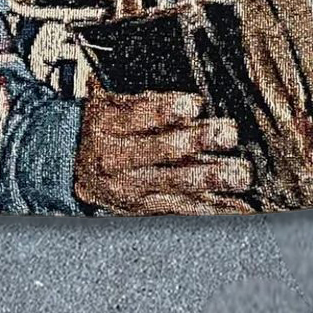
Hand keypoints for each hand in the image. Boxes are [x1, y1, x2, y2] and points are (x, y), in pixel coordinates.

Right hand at [73, 83, 254, 214]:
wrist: (72, 166)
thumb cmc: (102, 128)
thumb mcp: (113, 105)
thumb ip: (151, 104)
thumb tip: (193, 106)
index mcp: (108, 126)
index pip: (138, 116)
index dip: (167, 110)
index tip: (194, 104)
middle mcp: (117, 160)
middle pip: (161, 150)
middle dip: (197, 142)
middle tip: (228, 133)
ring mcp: (131, 188)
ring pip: (176, 183)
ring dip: (211, 178)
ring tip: (239, 173)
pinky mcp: (144, 208)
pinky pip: (181, 209)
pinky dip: (210, 209)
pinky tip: (235, 206)